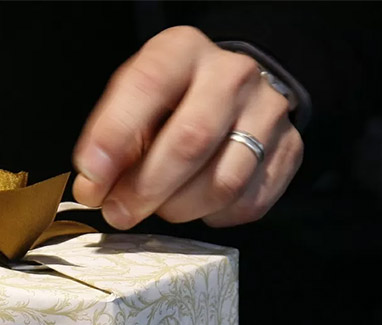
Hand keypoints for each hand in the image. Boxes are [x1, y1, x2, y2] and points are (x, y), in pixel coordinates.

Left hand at [72, 26, 302, 228]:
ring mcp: (268, 112)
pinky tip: (198, 204)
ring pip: (224, 181)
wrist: (235, 92)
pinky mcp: (290, 150)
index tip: (91, 177)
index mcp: (184, 50)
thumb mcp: (135, 102)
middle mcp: (232, 74)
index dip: (115, 136)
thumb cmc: (173, 101)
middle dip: (147, 187)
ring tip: (160, 208)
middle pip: (192, 140)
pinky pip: (248, 202)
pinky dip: (214, 215)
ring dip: (180, 208)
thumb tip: (94, 189)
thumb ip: (112, 141)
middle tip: (119, 212)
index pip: (149, 85)